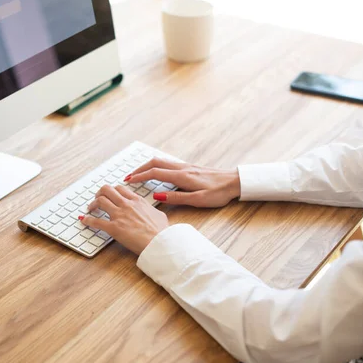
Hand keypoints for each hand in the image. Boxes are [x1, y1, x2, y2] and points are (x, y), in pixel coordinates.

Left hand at [79, 185, 168, 254]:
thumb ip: (150, 209)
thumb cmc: (161, 232)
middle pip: (107, 190)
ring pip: (100, 201)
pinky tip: (84, 220)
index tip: (109, 195)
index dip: (112, 191)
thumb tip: (150, 210)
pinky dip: (88, 220)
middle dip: (100, 193)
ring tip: (91, 208)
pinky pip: (96, 221)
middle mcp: (127, 205)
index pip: (120, 188)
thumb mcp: (158, 214)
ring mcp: (119, 215)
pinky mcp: (114, 228)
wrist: (159, 242)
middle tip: (97, 198)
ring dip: (93, 204)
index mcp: (137, 201)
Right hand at [125, 158, 240, 207]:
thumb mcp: (198, 200)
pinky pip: (167, 163)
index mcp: (182, 176)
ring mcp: (185, 166)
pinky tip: (156, 172)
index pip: (154, 173)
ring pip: (161, 161)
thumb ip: (176, 198)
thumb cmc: (219, 193)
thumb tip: (157, 196)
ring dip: (147, 166)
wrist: (235, 182)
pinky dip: (156, 166)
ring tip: (138, 174)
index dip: (139, 176)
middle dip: (139, 169)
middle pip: (154, 163)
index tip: (128, 181)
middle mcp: (181, 168)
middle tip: (128, 177)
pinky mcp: (189, 167)